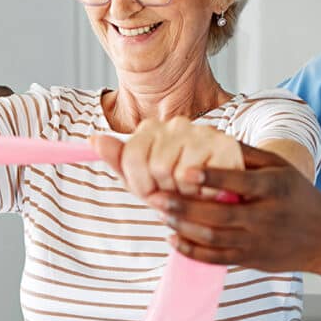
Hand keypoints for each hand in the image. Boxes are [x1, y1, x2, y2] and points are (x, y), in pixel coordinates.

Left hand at [91, 117, 242, 199]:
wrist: (219, 193)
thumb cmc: (175, 187)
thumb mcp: (141, 179)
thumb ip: (118, 161)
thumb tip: (93, 140)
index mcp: (152, 128)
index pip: (132, 157)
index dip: (140, 185)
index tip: (152, 192)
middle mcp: (178, 124)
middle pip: (156, 167)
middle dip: (164, 191)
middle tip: (176, 193)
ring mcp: (204, 133)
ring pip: (179, 173)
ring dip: (185, 195)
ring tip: (193, 192)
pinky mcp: (227, 147)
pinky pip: (202, 178)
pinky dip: (202, 194)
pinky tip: (208, 191)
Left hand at [147, 144, 320, 271]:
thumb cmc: (297, 194)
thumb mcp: (280, 167)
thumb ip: (247, 153)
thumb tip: (212, 135)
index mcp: (274, 189)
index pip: (240, 183)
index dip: (212, 177)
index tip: (185, 171)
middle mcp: (266, 217)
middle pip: (220, 214)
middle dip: (185, 206)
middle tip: (156, 196)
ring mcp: (258, 242)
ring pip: (214, 238)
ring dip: (184, 227)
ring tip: (161, 213)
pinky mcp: (251, 260)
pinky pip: (217, 258)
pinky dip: (192, 251)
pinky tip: (174, 238)